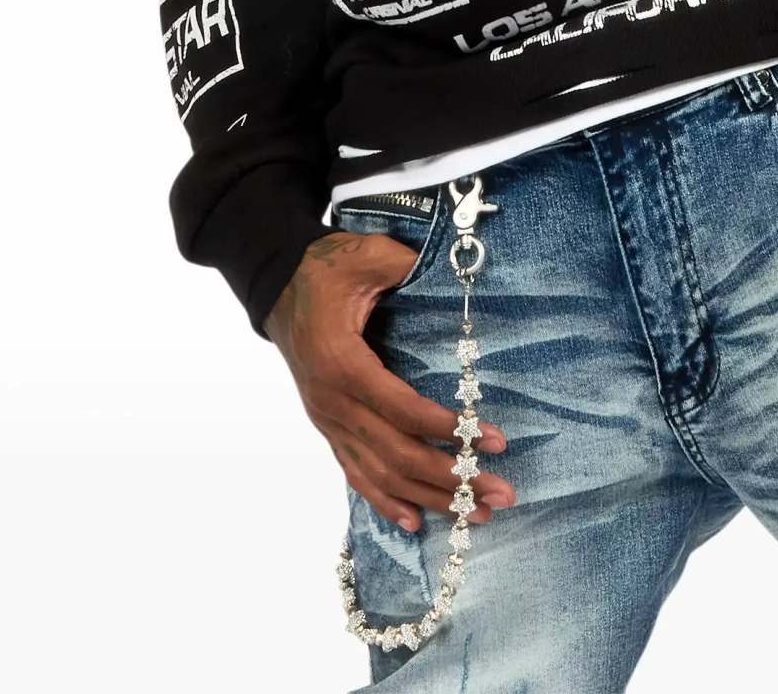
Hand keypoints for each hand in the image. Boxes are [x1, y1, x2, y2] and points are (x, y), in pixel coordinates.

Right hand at [263, 230, 516, 533]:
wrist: (278, 282)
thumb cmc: (327, 269)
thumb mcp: (368, 256)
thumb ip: (409, 266)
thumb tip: (460, 270)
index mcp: (342, 363)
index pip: (402, 410)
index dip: (448, 430)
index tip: (494, 440)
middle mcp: (332, 403)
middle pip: (396, 455)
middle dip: (452, 478)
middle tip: (500, 494)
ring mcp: (327, 421)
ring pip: (380, 474)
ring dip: (429, 498)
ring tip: (474, 515)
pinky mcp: (327, 427)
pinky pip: (356, 474)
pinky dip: (385, 501)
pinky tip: (414, 521)